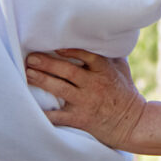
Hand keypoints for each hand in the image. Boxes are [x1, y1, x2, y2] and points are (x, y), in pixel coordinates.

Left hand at [26, 48, 146, 149]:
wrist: (132, 123)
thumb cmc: (124, 93)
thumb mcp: (122, 71)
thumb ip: (110, 55)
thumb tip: (96, 37)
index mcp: (105, 72)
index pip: (89, 57)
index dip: (72, 50)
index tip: (56, 46)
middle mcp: (95, 86)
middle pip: (69, 71)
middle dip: (48, 64)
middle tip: (31, 58)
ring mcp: (86, 103)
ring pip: (61, 89)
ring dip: (42, 80)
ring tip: (28, 73)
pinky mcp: (79, 119)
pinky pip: (58, 116)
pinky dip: (44, 113)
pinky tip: (30, 107)